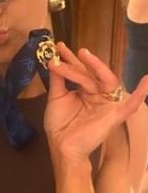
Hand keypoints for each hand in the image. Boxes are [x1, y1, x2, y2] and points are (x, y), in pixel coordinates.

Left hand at [44, 42, 147, 161]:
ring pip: (105, 81)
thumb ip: (58, 81)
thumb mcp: (56, 98)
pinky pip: (131, 104)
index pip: (79, 71)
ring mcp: (107, 103)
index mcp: (85, 91)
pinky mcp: (114, 115)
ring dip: (95, 67)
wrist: (62, 146)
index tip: (59, 46)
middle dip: (81, 61)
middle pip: (92, 74)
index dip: (70, 59)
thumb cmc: (60, 125)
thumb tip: (54, 61)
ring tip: (84, 55)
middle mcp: (98, 95)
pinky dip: (141, 93)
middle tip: (71, 50)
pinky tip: (147, 80)